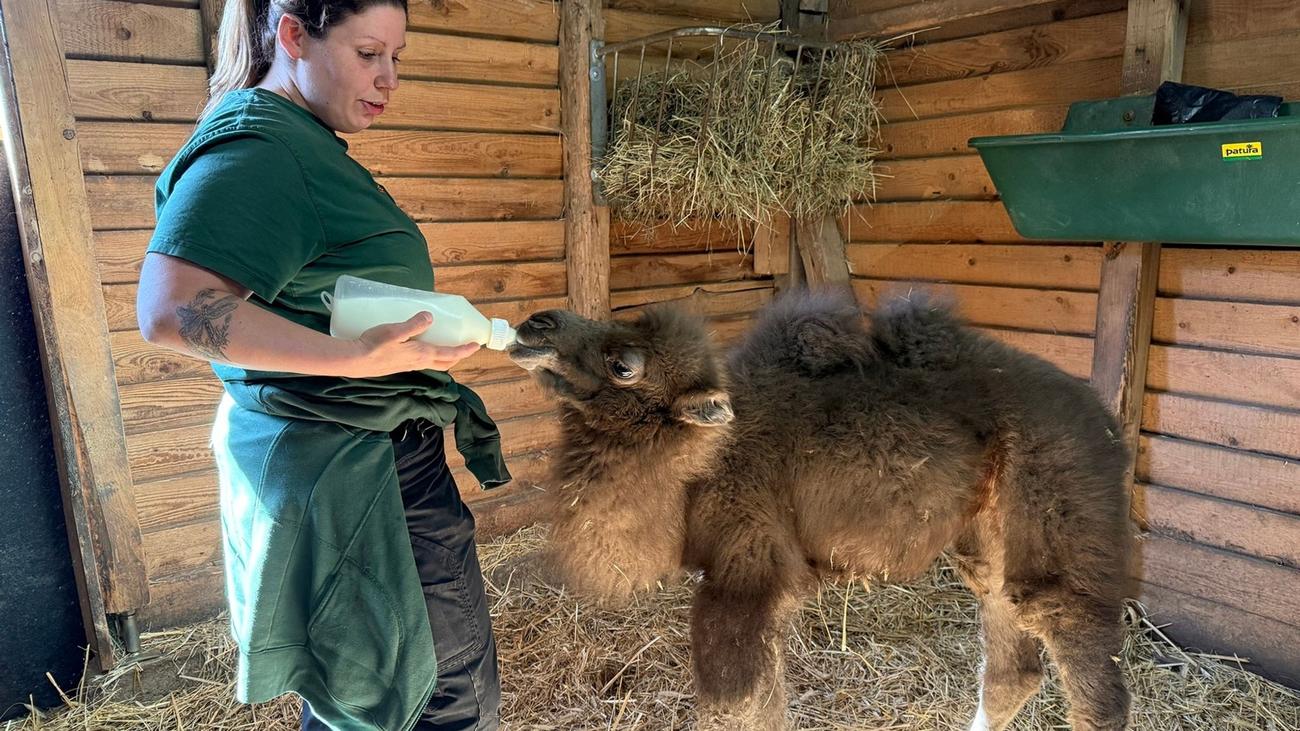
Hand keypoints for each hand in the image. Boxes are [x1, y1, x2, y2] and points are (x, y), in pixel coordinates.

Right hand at [343, 312, 480, 375]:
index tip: (476, 345)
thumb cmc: (374, 345)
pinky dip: (430, 356)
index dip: (464, 350)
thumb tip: (430, 317)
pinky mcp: (399, 366)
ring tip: (447, 346)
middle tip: (465, 347)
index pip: (449, 354)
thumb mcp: (395, 331)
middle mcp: (418, 363)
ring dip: (444, 356)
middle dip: (457, 356)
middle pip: (444, 362)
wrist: (354, 361)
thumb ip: (414, 324)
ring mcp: (408, 366)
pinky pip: (422, 362)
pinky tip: (422, 348)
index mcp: (421, 354)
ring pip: (433, 363)